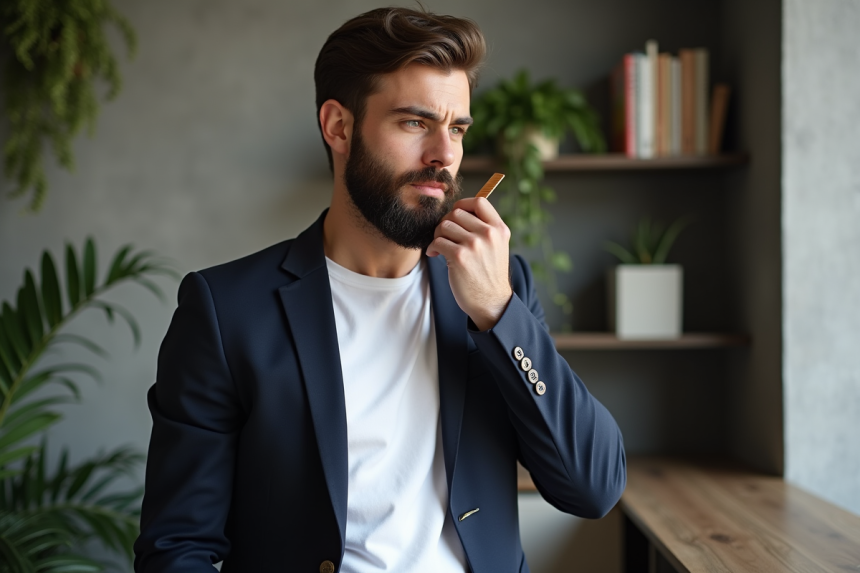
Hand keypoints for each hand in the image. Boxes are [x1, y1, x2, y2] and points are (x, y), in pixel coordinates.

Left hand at [426, 197, 512, 330]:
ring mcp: (475, 245)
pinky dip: (432, 247)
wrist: (491, 302)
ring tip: (441, 247)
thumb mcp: (497, 246)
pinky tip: (435, 254)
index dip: (462, 205)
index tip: (455, 216)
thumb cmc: (489, 274)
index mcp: (499, 229)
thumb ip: (484, 228)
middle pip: (456, 213)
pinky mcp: (460, 257)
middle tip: (444, 236)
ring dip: (438, 235)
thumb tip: (457, 211)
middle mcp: (489, 234)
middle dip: (446, 223)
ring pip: (444, 226)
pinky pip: (437, 241)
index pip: (479, 202)